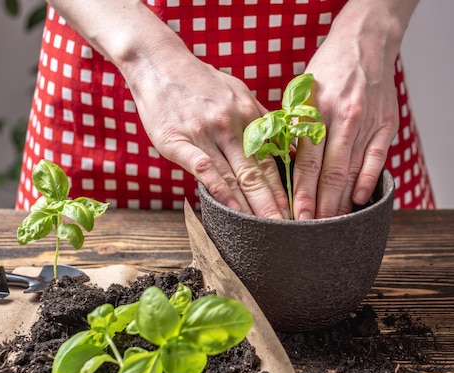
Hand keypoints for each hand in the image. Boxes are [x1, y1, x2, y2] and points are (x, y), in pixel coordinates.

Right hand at [128, 48, 289, 218]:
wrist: (159, 63)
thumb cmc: (200, 81)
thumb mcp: (238, 91)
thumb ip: (260, 119)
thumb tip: (284, 144)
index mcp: (248, 115)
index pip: (271, 160)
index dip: (284, 188)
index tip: (295, 211)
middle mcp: (231, 125)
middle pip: (256, 172)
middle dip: (273, 204)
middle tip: (286, 228)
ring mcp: (204, 133)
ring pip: (233, 175)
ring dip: (250, 205)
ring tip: (264, 228)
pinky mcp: (178, 141)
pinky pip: (203, 168)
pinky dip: (218, 190)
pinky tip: (230, 209)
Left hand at [292, 0, 416, 218]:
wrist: (365, 45)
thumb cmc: (327, 73)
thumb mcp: (301, 94)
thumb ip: (295, 129)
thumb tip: (286, 168)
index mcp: (314, 111)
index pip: (305, 163)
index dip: (301, 194)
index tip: (295, 218)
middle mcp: (340, 118)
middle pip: (329, 173)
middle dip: (320, 206)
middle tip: (312, 231)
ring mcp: (366, 122)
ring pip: (352, 171)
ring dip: (342, 201)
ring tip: (333, 224)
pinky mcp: (386, 125)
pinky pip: (377, 159)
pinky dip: (368, 181)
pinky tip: (360, 200)